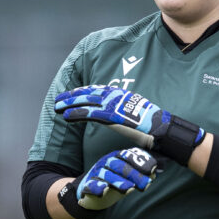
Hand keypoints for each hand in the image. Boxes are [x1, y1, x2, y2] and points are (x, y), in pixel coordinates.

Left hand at [54, 85, 204, 165]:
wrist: (161, 129)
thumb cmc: (151, 125)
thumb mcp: (135, 112)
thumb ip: (123, 110)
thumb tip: (117, 114)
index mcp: (121, 93)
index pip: (97, 90)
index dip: (82, 92)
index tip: (71, 94)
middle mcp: (116, 95)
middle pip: (89, 93)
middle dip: (72, 96)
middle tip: (58, 100)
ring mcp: (114, 104)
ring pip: (86, 102)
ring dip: (69, 104)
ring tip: (56, 108)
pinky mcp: (112, 116)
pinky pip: (90, 114)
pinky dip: (77, 114)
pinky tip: (66, 117)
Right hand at [73, 147, 156, 209]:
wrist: (91, 193)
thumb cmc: (114, 182)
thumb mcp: (128, 177)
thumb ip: (140, 174)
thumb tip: (154, 172)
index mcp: (116, 157)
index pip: (128, 156)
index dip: (140, 163)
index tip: (151, 171)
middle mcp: (105, 163)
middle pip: (118, 165)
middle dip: (133, 174)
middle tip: (145, 185)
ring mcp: (96, 173)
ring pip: (106, 174)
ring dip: (118, 181)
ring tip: (129, 189)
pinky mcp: (87, 185)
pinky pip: (91, 185)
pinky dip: (97, 187)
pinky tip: (104, 191)